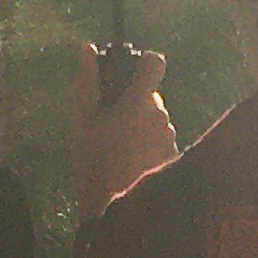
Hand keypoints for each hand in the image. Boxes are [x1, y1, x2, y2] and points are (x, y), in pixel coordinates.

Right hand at [75, 44, 178, 221]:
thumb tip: (87, 48)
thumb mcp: (83, 119)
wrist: (114, 209)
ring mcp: (170, 137)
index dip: (144, 62)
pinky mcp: (174, 156)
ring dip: (141, 125)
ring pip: (156, 119)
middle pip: (151, 95)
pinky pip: (161, 140)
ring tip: (119, 148)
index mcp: (138, 103)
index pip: (155, 63)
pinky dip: (149, 145)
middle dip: (133, 102)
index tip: (131, 70)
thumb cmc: (93, 161)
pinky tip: (131, 162)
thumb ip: (88, 81)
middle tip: (111, 122)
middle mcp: (161, 117)